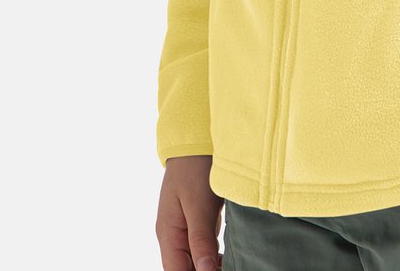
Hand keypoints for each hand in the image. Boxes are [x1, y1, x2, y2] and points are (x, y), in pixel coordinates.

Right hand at [156, 155, 223, 270]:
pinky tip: (229, 256)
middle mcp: (173, 235)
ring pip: (194, 260)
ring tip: (231, 265)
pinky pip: (202, 247)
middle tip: (229, 268)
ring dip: (210, 266)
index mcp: (168, 233)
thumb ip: (200, 239)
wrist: (196, 140)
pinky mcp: (197, 221)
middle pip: (184, 268)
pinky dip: (214, 256)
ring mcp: (184, 228)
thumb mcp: (199, 204)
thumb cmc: (195, 168)